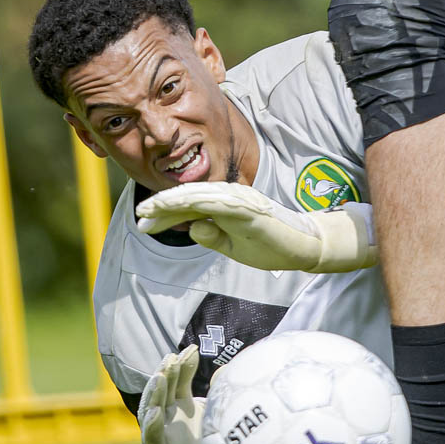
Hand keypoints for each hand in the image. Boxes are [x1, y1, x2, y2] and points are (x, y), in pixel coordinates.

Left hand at [136, 181, 376, 272]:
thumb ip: (212, 236)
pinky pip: (218, 201)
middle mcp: (230, 197)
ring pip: (199, 195)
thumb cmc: (271, 245)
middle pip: (188, 199)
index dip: (164, 214)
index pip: (188, 207)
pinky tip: (178, 204)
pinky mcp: (249, 207)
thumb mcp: (233, 247)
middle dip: (161, 207)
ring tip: (151, 208)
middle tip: (139, 216)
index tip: (142, 224)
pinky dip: (197, 200)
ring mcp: (240, 200)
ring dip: (173, 200)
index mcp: (225, 206)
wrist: (304, 248)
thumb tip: (191, 228)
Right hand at [137, 344, 212, 443]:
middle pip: (162, 390)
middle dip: (166, 373)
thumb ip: (215, 391)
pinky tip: (155, 412)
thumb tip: (222, 369)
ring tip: (159, 377)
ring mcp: (159, 435)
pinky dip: (151, 425)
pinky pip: (152, 439)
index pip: (177, 380)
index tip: (191, 349)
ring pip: (151, 409)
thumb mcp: (210, 413)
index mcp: (177, 404)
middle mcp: (165, 416)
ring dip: (154, 393)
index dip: (183, 364)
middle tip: (171, 358)